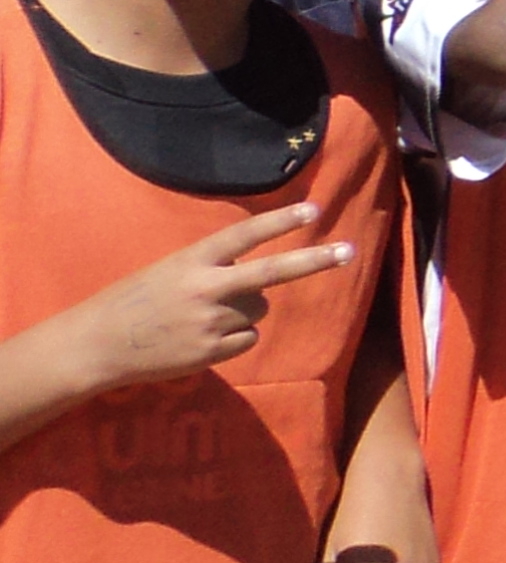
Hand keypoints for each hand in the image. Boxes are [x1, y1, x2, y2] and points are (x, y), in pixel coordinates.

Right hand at [56, 204, 355, 392]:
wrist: (98, 345)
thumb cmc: (135, 301)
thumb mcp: (170, 270)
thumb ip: (212, 268)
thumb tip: (257, 277)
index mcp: (192, 260)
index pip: (244, 235)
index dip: (280, 221)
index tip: (315, 210)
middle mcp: (206, 288)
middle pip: (271, 273)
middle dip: (314, 261)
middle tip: (350, 252)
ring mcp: (211, 322)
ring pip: (258, 309)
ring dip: (244, 309)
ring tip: (202, 315)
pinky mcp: (212, 352)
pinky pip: (248, 338)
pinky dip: (234, 337)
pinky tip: (200, 338)